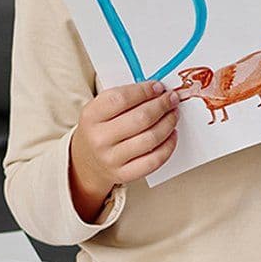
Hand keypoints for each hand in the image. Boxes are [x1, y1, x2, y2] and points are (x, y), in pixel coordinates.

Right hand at [69, 81, 178, 219]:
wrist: (86, 160)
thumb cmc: (100, 129)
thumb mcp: (100, 108)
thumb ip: (125, 97)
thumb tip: (158, 89)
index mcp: (91, 116)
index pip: (122, 98)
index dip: (145, 91)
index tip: (159, 87)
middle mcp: (99, 139)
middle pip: (141, 118)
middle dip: (162, 105)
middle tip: (172, 99)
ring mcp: (111, 159)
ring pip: (151, 138)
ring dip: (169, 123)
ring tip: (173, 114)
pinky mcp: (124, 174)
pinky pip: (154, 160)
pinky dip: (168, 145)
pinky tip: (171, 135)